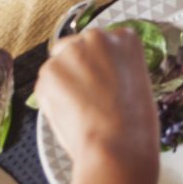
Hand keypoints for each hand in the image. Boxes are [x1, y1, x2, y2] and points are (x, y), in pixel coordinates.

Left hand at [37, 26, 160, 183]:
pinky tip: (70, 115)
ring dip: (62, 86)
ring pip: (57, 68)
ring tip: (80, 111)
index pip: (102, 43)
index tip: (101, 81)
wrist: (117, 145)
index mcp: (125, 38)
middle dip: (76, 70)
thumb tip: (97, 75)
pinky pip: (44, 86)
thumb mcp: (138, 82)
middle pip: (75, 48)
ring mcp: (70, 53)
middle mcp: (97, 37)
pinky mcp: (49, 72)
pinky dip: (51, 101)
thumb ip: (116, 69)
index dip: (99, 65)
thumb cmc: (134, 124)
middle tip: (86, 97)